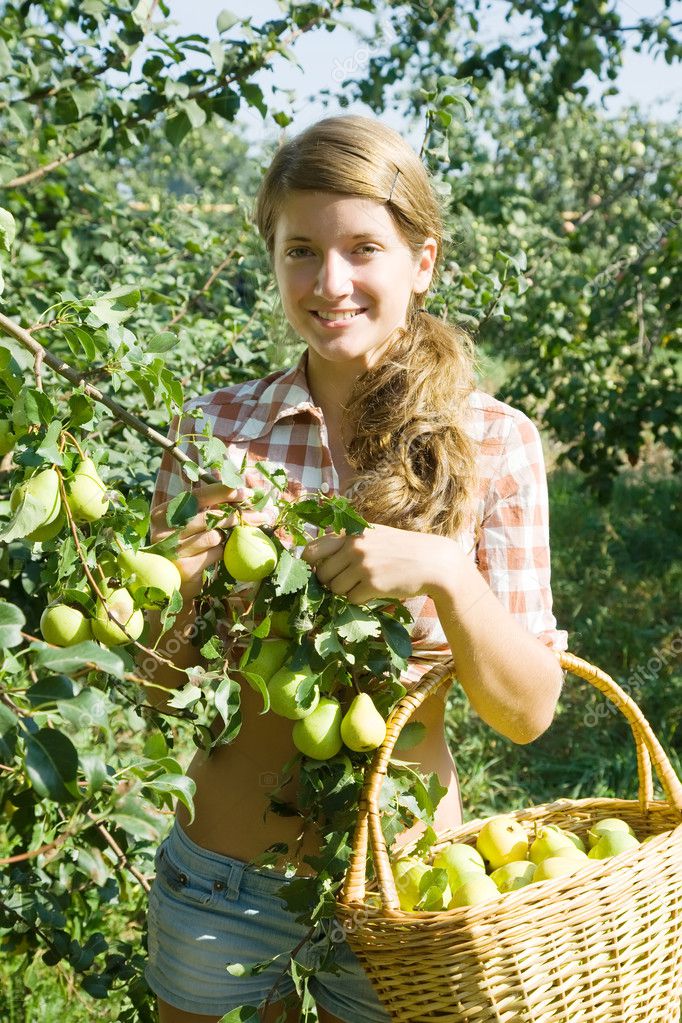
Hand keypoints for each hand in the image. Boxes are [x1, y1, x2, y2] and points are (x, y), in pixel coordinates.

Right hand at [151, 483, 271, 599]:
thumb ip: (207, 503)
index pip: (198, 496)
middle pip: (211, 517)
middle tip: (262, 516)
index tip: (246, 493)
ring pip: (215, 536)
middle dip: (239, 516)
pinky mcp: (185, 567)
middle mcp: (165, 530)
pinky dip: (220, 553)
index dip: (223, 492)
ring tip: (223, 540)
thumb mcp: (191, 521)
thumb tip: (227, 477)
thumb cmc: (185, 544)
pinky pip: (216, 553)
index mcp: (164, 512)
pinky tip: (213, 555)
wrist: (172, 580)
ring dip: (226, 538)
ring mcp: (173, 550)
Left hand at [301, 523, 455, 604]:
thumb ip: (349, 543)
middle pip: (322, 574)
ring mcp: (362, 565)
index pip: (311, 550)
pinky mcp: (372, 584)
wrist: (433, 562)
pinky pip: (350, 599)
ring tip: (362, 586)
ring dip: (345, 592)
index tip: (316, 573)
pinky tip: (373, 592)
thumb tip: (318, 560)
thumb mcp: (374, 535)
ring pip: (334, 589)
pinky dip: (359, 600)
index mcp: (352, 533)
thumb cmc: (402, 550)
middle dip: (330, 582)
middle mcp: (354, 547)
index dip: (309, 566)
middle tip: (345, 583)